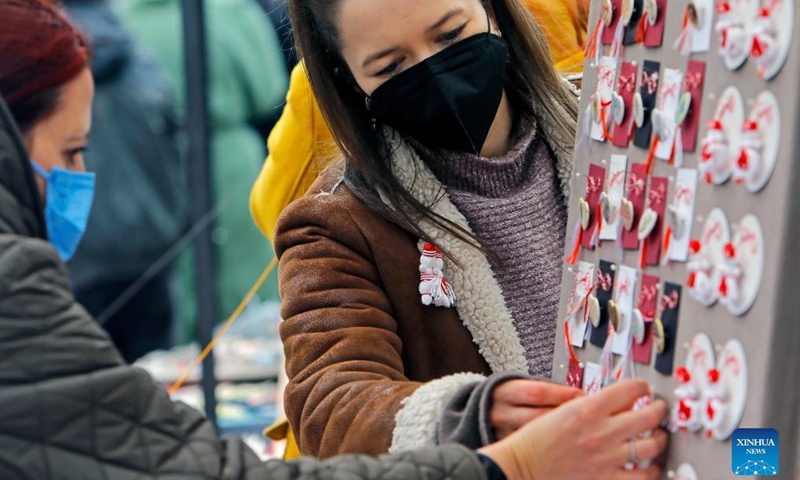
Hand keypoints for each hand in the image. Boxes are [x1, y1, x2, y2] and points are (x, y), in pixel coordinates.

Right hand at [479, 379, 668, 479]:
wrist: (524, 465)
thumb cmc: (536, 439)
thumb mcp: (561, 410)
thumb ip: (590, 405)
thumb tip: (616, 402)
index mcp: (589, 409)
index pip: (630, 389)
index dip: (642, 386)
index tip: (644, 388)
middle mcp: (602, 431)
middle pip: (649, 415)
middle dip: (659, 409)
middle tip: (659, 408)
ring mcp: (608, 457)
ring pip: (651, 445)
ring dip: (659, 438)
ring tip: (659, 436)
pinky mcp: (607, 479)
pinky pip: (643, 476)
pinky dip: (652, 470)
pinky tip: (651, 466)